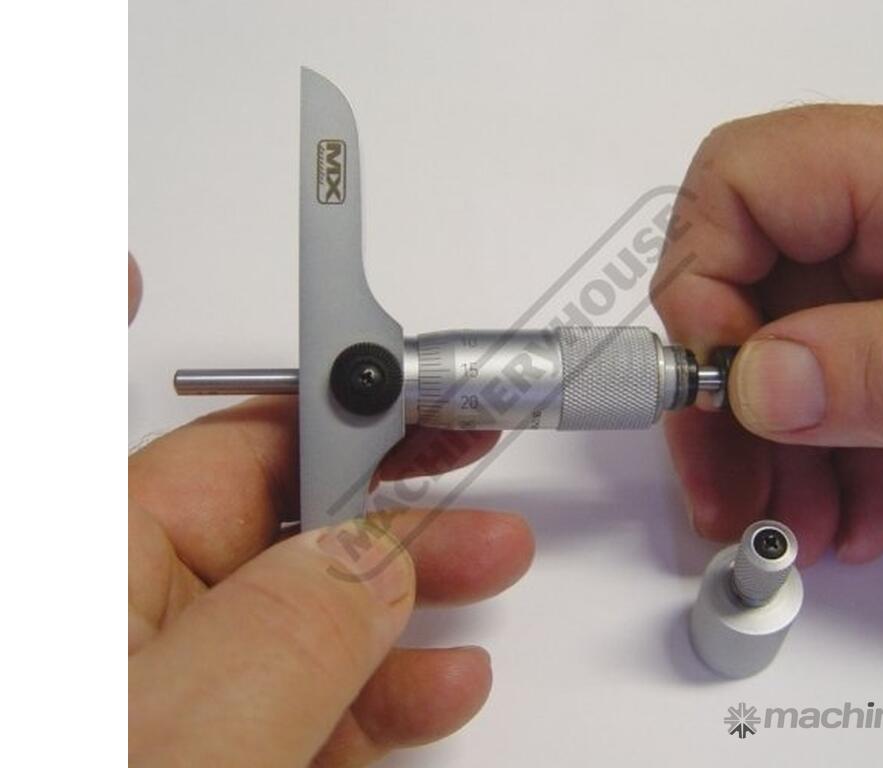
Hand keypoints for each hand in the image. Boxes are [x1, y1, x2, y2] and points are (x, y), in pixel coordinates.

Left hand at [128, 262, 533, 765]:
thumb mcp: (192, 719)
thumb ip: (295, 621)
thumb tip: (378, 556)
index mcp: (102, 558)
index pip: (240, 432)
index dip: (334, 386)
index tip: (402, 355)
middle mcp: (128, 609)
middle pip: (286, 509)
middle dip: (393, 479)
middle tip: (476, 448)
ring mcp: (170, 688)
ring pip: (309, 609)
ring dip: (410, 581)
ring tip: (494, 558)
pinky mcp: (206, 752)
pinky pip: (303, 697)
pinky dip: (381, 683)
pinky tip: (442, 675)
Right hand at [653, 105, 882, 564]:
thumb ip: (872, 366)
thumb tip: (755, 388)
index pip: (733, 188)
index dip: (699, 294)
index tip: (712, 390)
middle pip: (749, 292)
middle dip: (733, 413)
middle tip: (729, 494)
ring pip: (794, 352)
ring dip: (783, 454)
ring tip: (796, 528)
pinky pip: (845, 377)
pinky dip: (840, 452)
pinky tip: (851, 511)